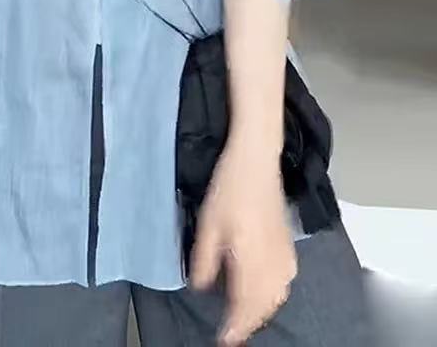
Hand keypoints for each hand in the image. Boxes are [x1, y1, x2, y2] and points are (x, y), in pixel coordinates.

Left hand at [189, 138, 297, 345]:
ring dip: (261, 312)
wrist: (257, 160)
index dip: (234, 326)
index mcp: (250, 258)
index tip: (223, 338)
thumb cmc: (229, 187)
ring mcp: (285, 255)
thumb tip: (199, 287)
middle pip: (263, 305)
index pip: (244, 304)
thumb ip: (203, 260)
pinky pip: (285, 283)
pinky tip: (262, 295)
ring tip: (243, 318)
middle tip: (230, 332)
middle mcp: (272, 262)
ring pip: (276, 297)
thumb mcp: (207, 223)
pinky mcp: (289, 247)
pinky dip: (273, 296)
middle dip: (248, 322)